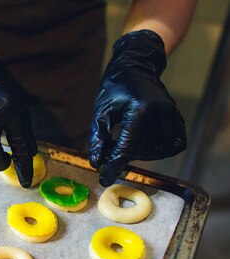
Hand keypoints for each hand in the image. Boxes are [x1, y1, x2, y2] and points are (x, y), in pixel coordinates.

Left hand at [89, 30, 186, 186]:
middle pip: (142, 150)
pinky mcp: (176, 115)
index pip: (127, 147)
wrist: (136, 66)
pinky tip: (145, 145)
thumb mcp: (101, 111)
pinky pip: (174, 143)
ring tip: (125, 143)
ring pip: (158, 150)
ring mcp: (171, 114)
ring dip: (140, 154)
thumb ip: (99, 137)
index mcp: (139, 109)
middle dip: (123, 156)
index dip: (114, 165)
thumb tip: (97, 162)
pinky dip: (160, 150)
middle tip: (109, 151)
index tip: (105, 178)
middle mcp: (159, 112)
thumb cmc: (114, 87)